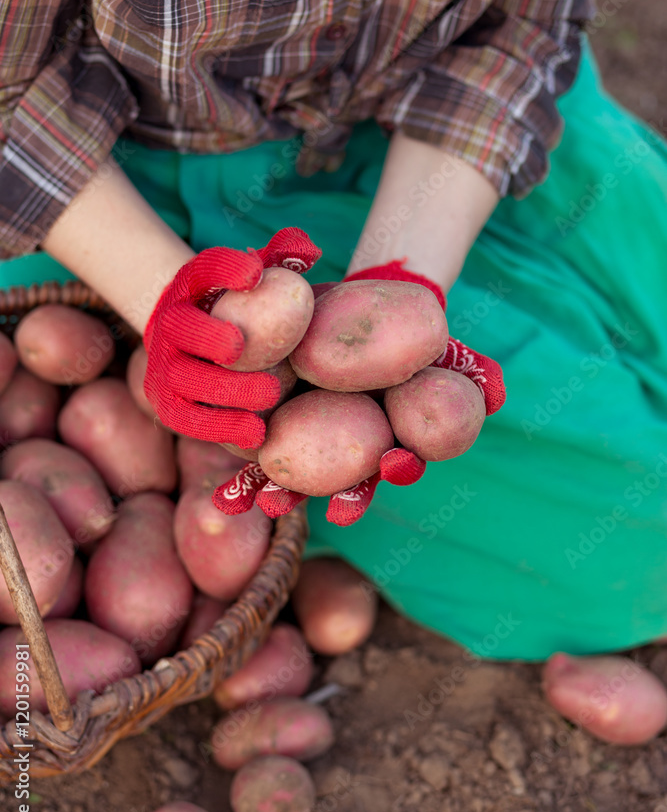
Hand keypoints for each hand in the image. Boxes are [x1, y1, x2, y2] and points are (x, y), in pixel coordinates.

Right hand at [143, 228, 320, 446]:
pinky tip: (256, 435)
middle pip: (183, 329)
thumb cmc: (239, 308)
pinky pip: (187, 420)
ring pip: (185, 381)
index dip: (225, 267)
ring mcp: (164, 366)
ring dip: (225, 390)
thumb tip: (309, 249)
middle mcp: (169, 323)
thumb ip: (281, 257)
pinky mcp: (167, 403)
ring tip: (271, 395)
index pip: (205, 268)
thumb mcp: (255, 276)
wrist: (192, 342)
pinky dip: (219, 428)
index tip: (254, 274)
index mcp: (191, 287)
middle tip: (243, 348)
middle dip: (210, 338)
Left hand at [212, 261, 504, 523]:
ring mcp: (312, 437)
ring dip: (283, 494)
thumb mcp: (439, 344)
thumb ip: (470, 370)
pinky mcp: (274, 418)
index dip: (398, 468)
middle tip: (337, 510)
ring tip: (266, 506)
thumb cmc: (408, 328)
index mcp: (393, 435)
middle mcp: (353, 446)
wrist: (361, 301)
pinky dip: (243, 472)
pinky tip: (226, 494)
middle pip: (347, 479)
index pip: (398, 460)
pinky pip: (258, 447)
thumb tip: (498, 393)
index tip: (397, 463)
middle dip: (341, 497)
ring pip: (300, 473)